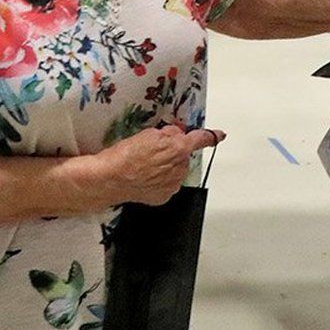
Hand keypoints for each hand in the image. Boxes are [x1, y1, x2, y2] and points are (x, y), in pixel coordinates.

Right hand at [95, 124, 223, 207]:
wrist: (109, 179)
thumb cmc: (125, 155)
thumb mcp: (147, 134)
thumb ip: (168, 133)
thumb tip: (176, 134)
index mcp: (178, 149)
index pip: (200, 140)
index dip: (211, 136)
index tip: (219, 135)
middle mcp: (180, 168)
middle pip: (183, 156)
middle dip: (173, 153)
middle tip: (152, 154)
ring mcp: (173, 184)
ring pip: (176, 171)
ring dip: (167, 168)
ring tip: (144, 167)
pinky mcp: (164, 196)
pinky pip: (167, 185)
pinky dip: (159, 181)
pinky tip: (144, 179)